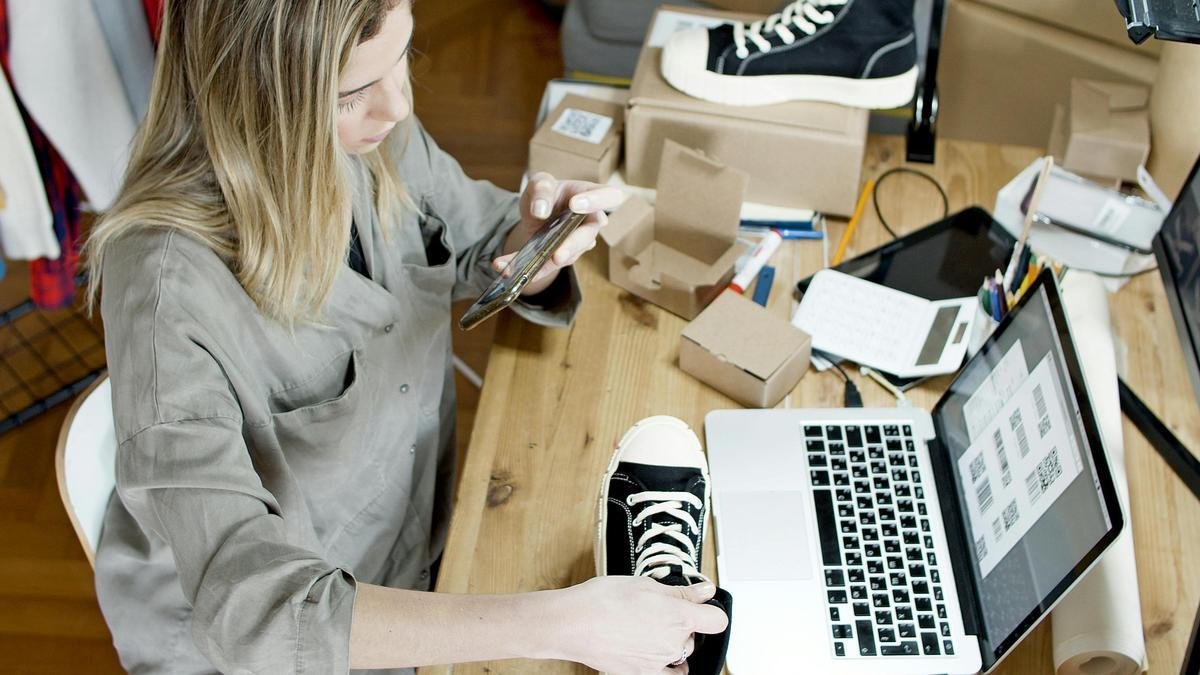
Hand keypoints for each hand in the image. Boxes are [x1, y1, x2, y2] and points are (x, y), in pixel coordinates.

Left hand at [493, 172, 622, 295]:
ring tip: (523, 270)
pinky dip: (525, 270)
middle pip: (588, 236)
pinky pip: (546, 267)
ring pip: (568, 257)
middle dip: (571, 246)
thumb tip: (541, 210)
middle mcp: (589, 222)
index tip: (575, 205)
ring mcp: (578, 243)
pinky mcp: (562, 259)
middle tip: (557, 255)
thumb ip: (540, 188)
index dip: (597, 201)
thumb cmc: (545, 193)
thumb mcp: (538, 183)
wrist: (536, 213)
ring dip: (545, 265)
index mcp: (590, 195)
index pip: (610, 196)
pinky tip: (504, 268)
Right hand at [546, 576, 727, 674]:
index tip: (700, 602)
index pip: (716, 620)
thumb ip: (680, 592)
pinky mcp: (642, 673)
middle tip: (658, 608)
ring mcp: (659, 662)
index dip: (709, 608)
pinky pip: (666, 672)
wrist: (572, 624)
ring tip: (648, 626)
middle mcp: (673, 643)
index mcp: (678, 617)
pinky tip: (650, 649)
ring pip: (679, 652)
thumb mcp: (645, 584)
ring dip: (671, 641)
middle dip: (683, 621)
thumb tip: (704, 592)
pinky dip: (665, 664)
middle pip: (694, 635)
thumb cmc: (603, 600)